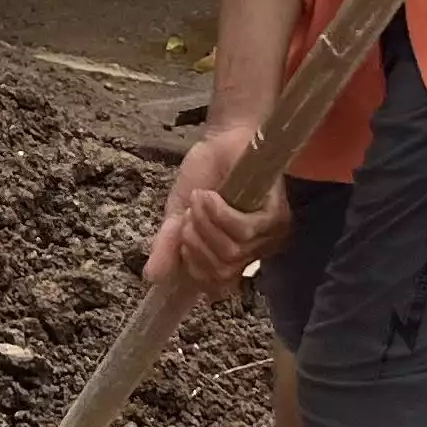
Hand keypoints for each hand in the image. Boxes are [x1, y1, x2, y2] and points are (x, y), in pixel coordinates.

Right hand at [145, 122, 279, 295]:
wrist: (220, 140)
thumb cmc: (204, 175)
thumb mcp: (177, 214)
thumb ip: (168, 246)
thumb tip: (151, 277)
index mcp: (232, 255)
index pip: (214, 285)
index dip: (193, 265)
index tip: (183, 236)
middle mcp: (254, 251)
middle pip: (221, 271)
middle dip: (196, 241)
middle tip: (191, 213)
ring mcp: (268, 236)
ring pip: (231, 251)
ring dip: (205, 222)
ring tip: (201, 198)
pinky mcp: (275, 216)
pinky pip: (242, 231)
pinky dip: (218, 213)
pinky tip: (211, 196)